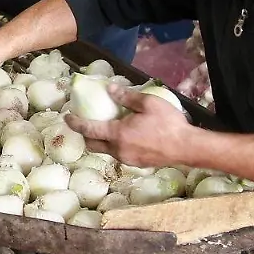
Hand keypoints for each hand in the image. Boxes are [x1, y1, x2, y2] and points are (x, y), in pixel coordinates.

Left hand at [64, 85, 195, 167]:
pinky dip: (114, 146)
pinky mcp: (136, 164)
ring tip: (105, 129)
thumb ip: (126, 97)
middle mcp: (118, 150)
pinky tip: (124, 137)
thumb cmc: (168, 123)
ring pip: (106, 151)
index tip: (67, 117)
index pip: (89, 129)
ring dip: (100, 141)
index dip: (75, 123)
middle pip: (92, 144)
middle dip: (85, 135)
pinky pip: (118, 155)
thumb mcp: (148, 103)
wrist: (186, 147)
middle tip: (84, 124)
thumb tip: (109, 88)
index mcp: (118, 134)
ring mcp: (127, 159)